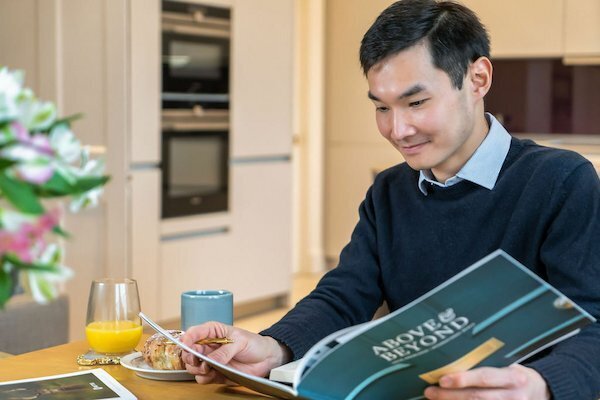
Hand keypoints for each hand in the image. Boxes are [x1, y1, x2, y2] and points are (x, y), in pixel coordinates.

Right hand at [181, 321, 291, 383]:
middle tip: (198, 360)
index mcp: (214, 332)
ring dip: (197, 369)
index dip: (187, 338)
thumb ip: (225, 351)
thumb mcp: (241, 342)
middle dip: (190, 357)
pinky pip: (202, 378)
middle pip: (188, 352)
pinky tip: (213, 374)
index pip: (194, 332)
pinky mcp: (215, 373)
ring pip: (193, 366)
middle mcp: (209, 346)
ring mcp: (211, 360)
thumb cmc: (254, 344)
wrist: (266, 359)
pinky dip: (204, 378)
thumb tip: (211, 360)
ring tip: (209, 368)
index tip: (186, 344)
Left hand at [424, 365, 550, 399]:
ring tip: (435, 399)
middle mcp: (515, 395)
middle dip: (450, 396)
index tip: (442, 379)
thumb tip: (452, 359)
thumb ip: (487, 365)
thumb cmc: (516, 374)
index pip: (485, 378)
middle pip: (477, 397)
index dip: (463, 379)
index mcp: (514, 376)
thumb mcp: (508, 365)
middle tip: (430, 392)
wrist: (543, 391)